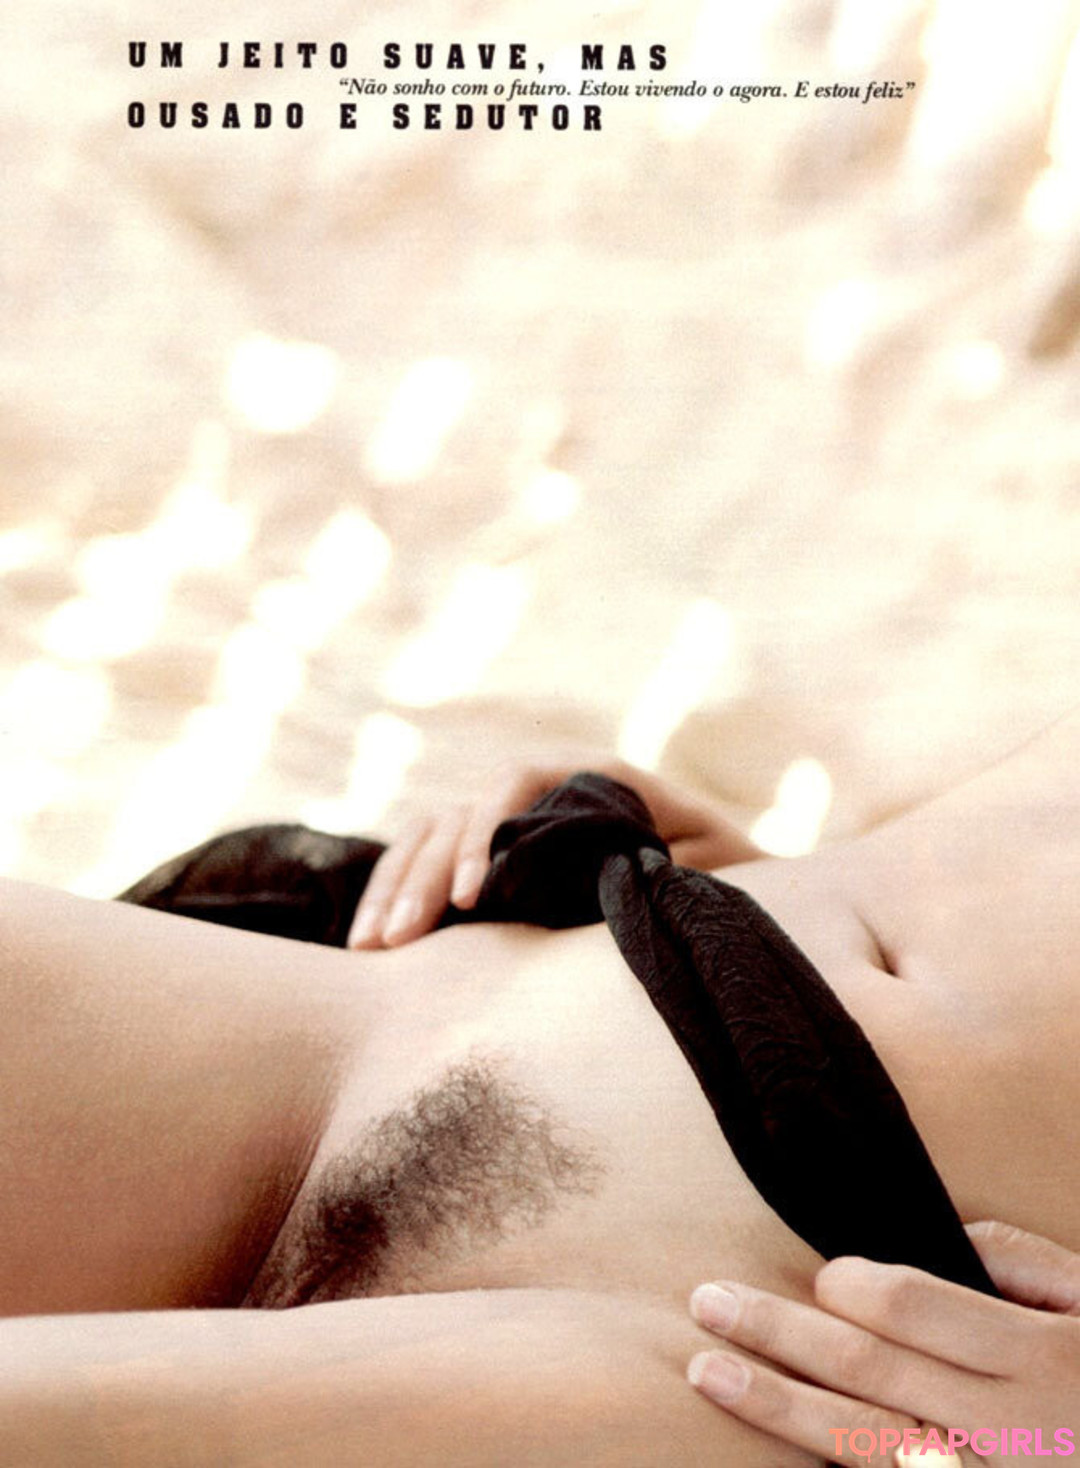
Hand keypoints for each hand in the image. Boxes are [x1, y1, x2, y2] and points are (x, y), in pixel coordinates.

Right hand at [347, 757, 758, 948]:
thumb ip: (674, 862)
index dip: (483, 834)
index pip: (514, 781)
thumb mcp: (715, 862)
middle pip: (458, 812)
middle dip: (422, 877)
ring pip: (428, 834)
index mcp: (593, 774)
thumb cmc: (727, 869)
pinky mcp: (491, 854)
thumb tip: (618, 873)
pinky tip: (370, 942)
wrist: (729, 874)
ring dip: (394, 887)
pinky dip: (396, 893)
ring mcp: (510, 817)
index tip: (471, 899)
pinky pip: (427, 859)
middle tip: (395, 942)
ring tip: (368, 950)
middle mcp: (540, 785)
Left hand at [687, 1221, 1079, 1465]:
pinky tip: (772, 1449)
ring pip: (861, 1446)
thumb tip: (941, 1237)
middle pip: (867, 1373)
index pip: (912, 1308)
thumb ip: (1023, 1262)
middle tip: (706, 1300)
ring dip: (774, 1407)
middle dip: (778, 1333)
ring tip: (706, 1371)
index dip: (850, 1285)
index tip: (825, 1273)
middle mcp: (1011, 1428)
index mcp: (1043, 1357)